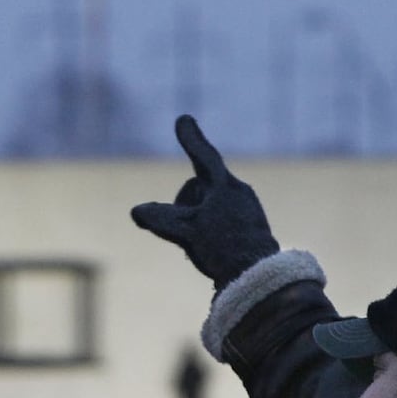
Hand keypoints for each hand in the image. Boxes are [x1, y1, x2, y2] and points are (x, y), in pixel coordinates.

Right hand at [130, 115, 279, 291]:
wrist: (260, 277)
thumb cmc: (225, 251)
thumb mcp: (186, 233)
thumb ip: (160, 219)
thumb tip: (136, 211)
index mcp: (225, 186)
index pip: (203, 156)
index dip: (191, 138)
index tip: (183, 120)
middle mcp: (238, 192)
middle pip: (198, 189)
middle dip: (185, 206)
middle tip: (188, 234)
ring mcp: (246, 209)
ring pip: (208, 206)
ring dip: (196, 220)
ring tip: (203, 247)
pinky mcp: (251, 227)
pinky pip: (221, 220)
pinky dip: (209, 232)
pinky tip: (214, 253)